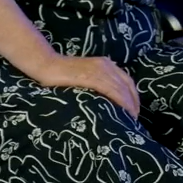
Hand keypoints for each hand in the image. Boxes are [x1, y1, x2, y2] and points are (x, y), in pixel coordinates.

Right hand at [26, 54, 140, 117]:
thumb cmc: (63, 73)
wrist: (47, 64)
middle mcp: (106, 65)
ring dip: (129, 104)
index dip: (133, 95)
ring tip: (131, 118)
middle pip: (127, 85)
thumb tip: (106, 100)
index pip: (127, 80)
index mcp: (106, 64)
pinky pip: (111, 90)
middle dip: (134, 102)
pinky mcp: (91, 76)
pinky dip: (120, 100)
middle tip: (135, 118)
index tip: (135, 109)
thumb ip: (97, 82)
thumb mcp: (86, 75)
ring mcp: (99, 70)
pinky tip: (123, 110)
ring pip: (121, 88)